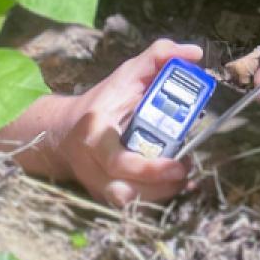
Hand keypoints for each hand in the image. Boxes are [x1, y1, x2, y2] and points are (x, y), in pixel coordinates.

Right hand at [35, 38, 206, 207]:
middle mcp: (91, 161)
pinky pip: (129, 206)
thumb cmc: (105, 99)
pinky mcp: (102, 194)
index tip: (176, 164)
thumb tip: (193, 53)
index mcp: (96, 130)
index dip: (146, 167)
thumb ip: (159, 57)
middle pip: (121, 189)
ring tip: (182, 178)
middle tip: (184, 170)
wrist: (66, 129)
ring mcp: (96, 181)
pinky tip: (173, 186)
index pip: (114, 156)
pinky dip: (153, 199)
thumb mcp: (129, 73)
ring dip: (158, 195)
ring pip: (126, 201)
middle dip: (156, 186)